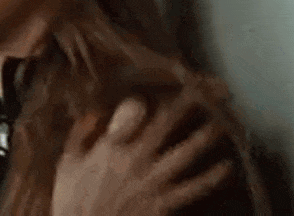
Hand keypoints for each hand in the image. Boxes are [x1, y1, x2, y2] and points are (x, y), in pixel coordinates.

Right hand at [51, 93, 233, 215]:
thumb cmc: (72, 200)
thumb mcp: (67, 162)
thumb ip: (82, 134)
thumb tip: (96, 111)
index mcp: (111, 146)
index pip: (134, 111)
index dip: (149, 96)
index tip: (154, 89)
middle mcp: (136, 159)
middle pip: (166, 125)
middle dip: (186, 106)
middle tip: (205, 91)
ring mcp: (153, 181)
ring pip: (186, 153)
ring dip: (205, 137)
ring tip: (221, 123)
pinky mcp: (164, 204)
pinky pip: (194, 188)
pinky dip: (212, 177)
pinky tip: (226, 167)